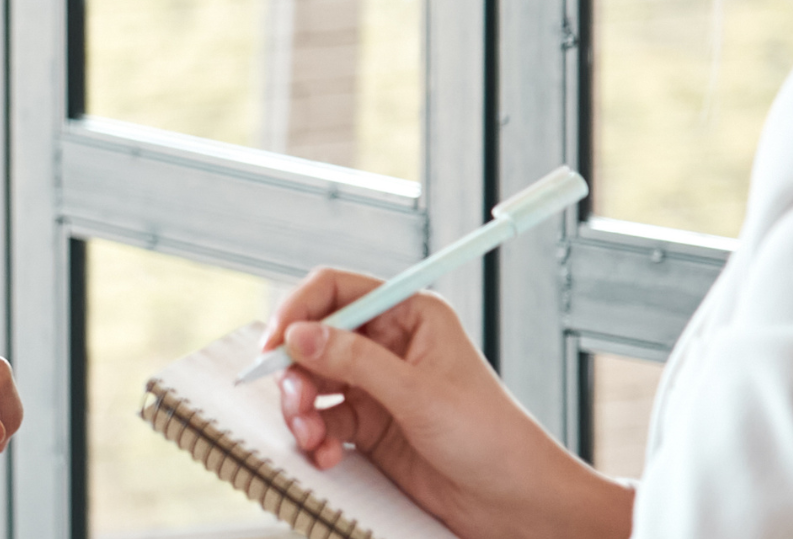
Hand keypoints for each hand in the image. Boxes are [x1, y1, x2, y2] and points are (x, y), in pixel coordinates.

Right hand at [263, 269, 631, 538]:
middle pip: (314, 339)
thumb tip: (300, 335)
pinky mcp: (370, 425)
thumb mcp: (419, 394)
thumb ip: (355, 361)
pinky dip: (316, 437)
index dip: (299, 310)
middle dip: (296, 372)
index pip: (337, 290)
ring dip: (302, 409)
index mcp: (410, 316)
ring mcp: (378, 386)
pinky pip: (324, 420)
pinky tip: (328, 455)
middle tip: (296, 402)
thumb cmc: (492, 438)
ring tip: (312, 436)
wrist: (515, 501)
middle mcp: (389, 345)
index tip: (277, 342)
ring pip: (312, 382)